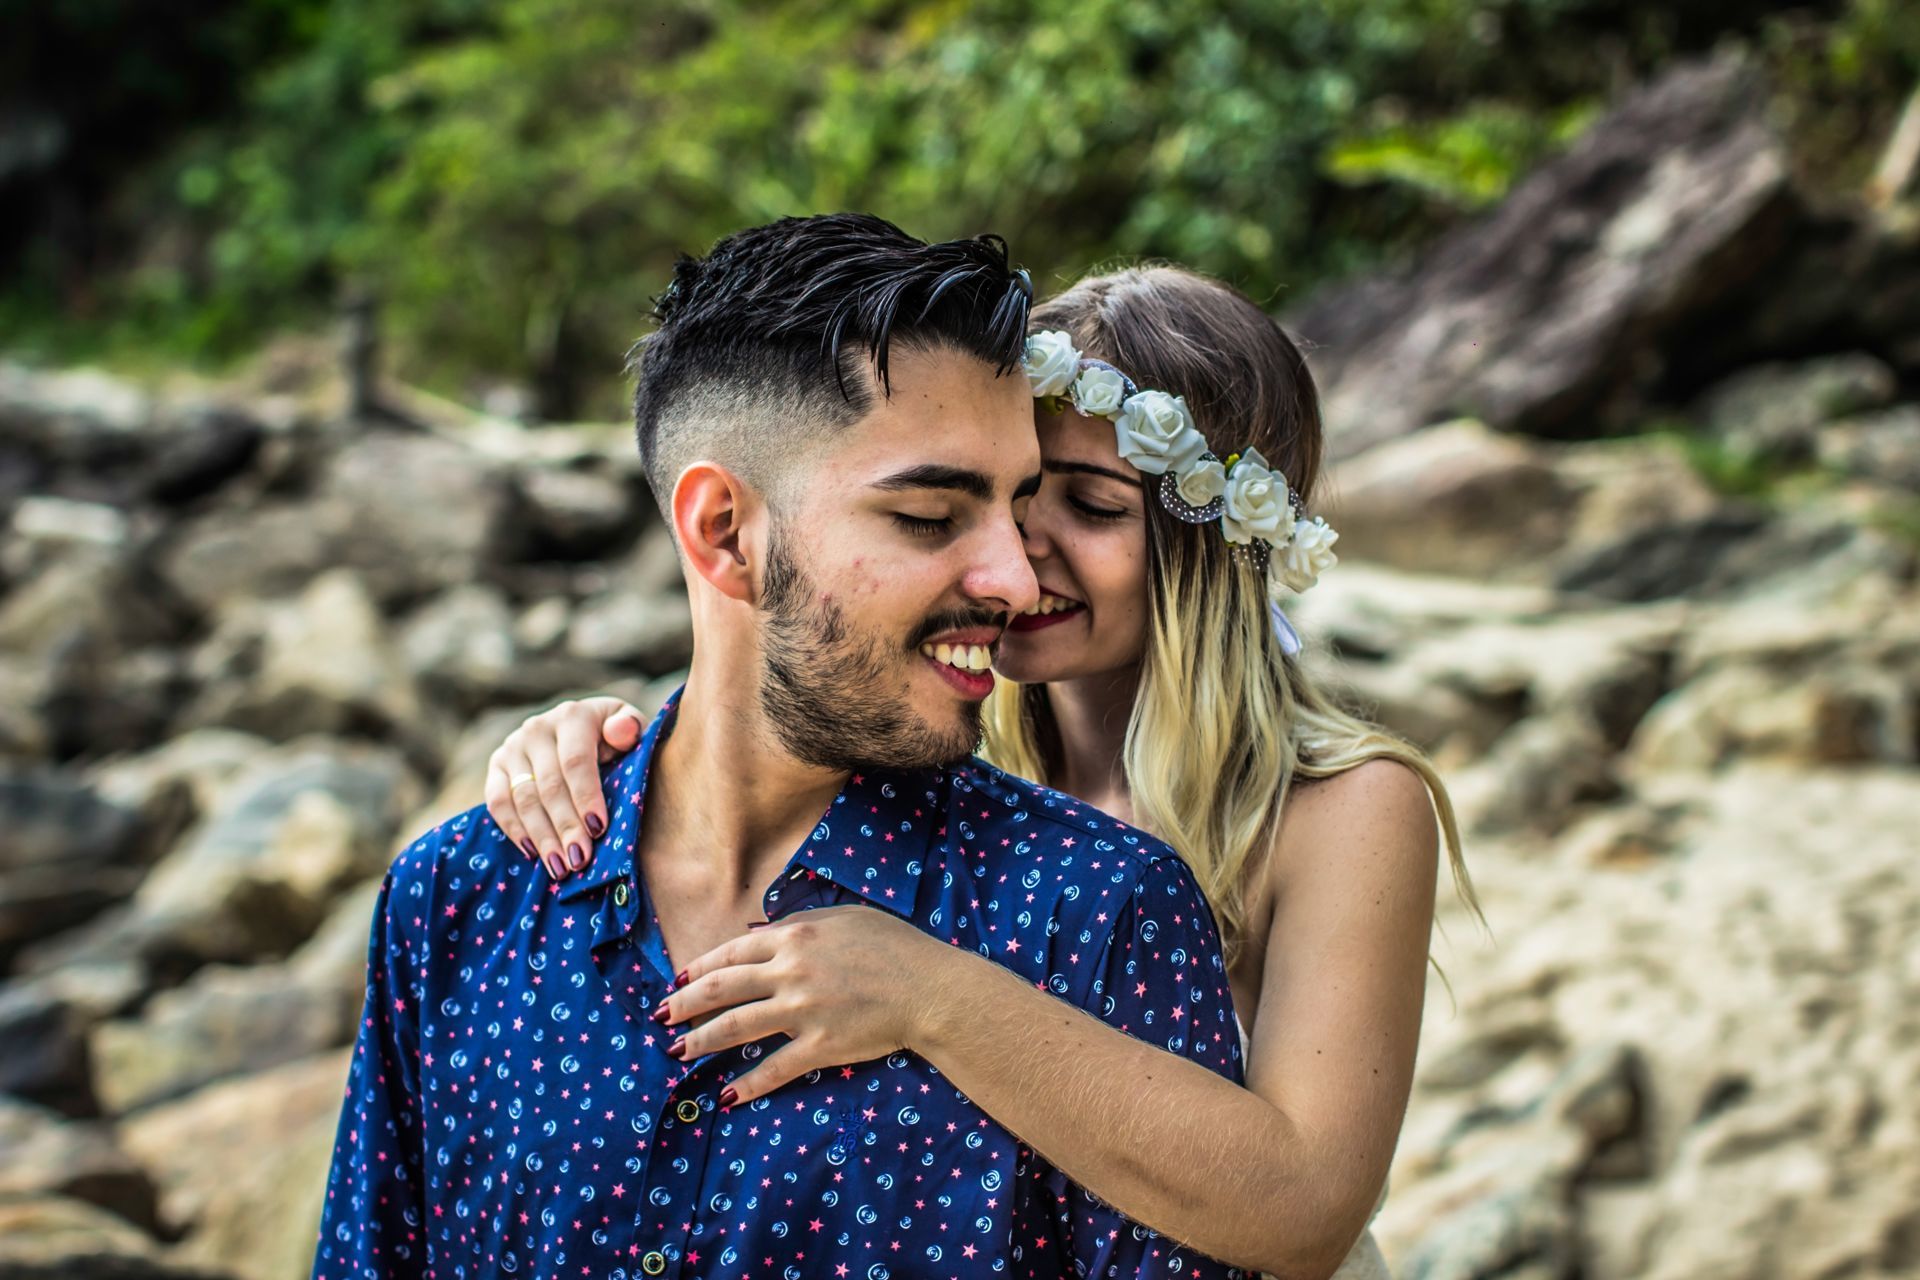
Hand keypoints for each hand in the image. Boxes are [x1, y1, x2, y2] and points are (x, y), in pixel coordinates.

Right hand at [484, 695, 644, 880]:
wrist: (582, 728)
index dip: (586, 797)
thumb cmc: (616, 737)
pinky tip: (532, 852)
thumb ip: (630, 728)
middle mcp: (538, 728)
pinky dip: (513, 829)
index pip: (576, 761)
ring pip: (522, 798)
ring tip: (559, 867)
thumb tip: (621, 730)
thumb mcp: (631, 727)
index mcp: (573, 716)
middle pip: (549, 785)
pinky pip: (497, 802)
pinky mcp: (496, 765)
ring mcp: (513, 746)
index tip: (598, 830)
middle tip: (579, 859)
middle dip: (565, 826)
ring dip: (541, 836)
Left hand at [658, 904, 956, 1105]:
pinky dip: (748, 1084)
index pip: (733, 952)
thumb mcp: (845, 917)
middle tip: (661, 1018)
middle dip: (685, 1005)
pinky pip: (774, 1068)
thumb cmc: (894, 946)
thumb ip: (799, 921)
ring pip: (736, 1027)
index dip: (700, 968)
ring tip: (678, 1052)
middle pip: (722, 989)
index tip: (678, 981)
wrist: (931, 987)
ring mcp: (803, 1011)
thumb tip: (758, 928)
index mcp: (795, 937)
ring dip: (701, 1041)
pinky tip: (727, 1095)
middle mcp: (790, 972)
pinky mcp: (820, 1046)